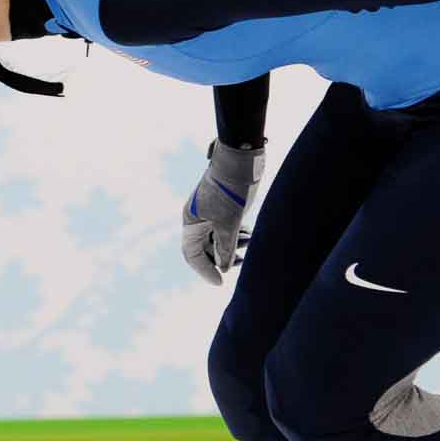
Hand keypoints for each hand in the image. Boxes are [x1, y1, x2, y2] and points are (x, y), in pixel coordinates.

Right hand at [182, 141, 265, 285]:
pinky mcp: (222, 205)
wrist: (241, 158)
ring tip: (248, 244)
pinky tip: (248, 234)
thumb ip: (225, 247)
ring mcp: (209, 211)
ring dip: (231, 246)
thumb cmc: (231, 189)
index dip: (205, 270)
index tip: (220, 282)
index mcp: (191, 222)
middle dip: (221, 258)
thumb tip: (224, 268)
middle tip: (240, 263)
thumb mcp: (229, 223)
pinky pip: (225, 227)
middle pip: (204, 248)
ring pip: (217, 237)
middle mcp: (197, 218)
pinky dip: (235, 235)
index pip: (192, 254)